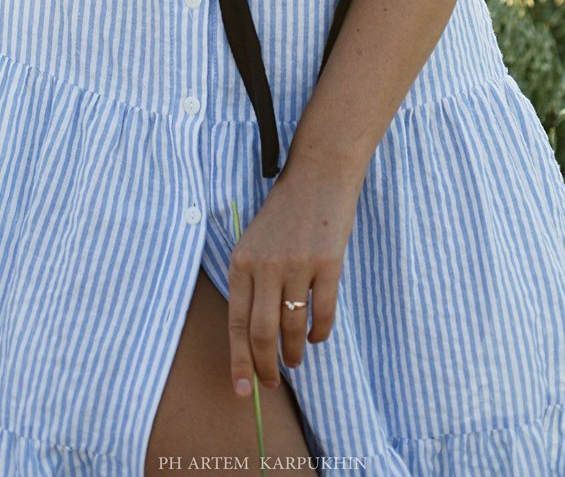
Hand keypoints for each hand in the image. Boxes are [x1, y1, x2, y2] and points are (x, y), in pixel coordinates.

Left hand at [227, 158, 362, 397]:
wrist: (319, 174)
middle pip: (262, 332)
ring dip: (293, 352)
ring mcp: (298, 264)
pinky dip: (319, 332)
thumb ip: (251, 281)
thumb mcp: (255, 241)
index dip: (238, 361)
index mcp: (242, 260)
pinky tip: (316, 337)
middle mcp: (266, 265)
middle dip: (265, 366)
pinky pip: (322, 312)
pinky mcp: (328, 263)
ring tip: (295, 361)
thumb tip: (252, 337)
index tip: (241, 390)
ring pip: (292, 327)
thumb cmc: (285, 212)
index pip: (236, 323)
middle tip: (272, 383)